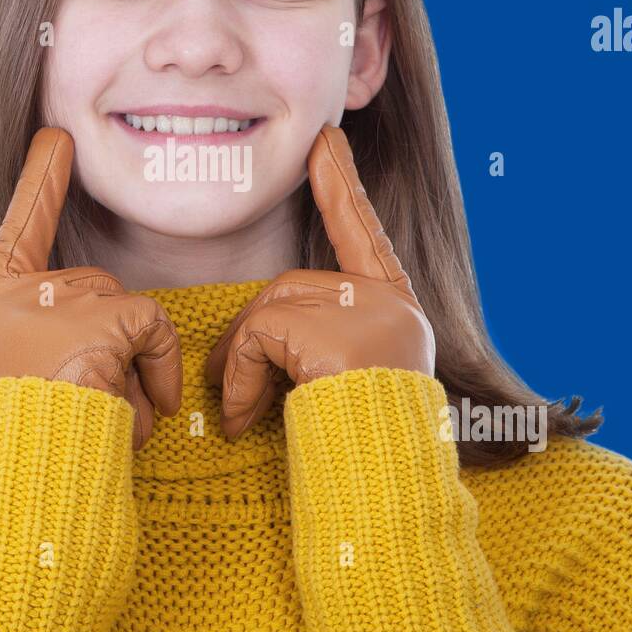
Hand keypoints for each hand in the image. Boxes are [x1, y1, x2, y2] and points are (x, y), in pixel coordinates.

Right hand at [0, 126, 183, 449]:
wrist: (24, 485)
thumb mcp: (16, 387)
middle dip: (112, 346)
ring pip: (126, 316)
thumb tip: (113, 328)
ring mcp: (53, 302)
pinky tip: (135, 408)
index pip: (17, 231)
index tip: (56, 139)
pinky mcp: (97, 318)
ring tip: (93, 418)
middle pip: (96, 291)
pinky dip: (157, 369)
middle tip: (86, 404)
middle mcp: (12, 297)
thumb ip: (47, 343)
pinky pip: (153, 329)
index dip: (39, 183)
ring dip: (128, 372)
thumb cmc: (24, 449)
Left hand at [204, 123, 435, 439]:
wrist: (383, 490)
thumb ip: (317, 339)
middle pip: (291, 287)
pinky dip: (237, 376)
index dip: (340, 186)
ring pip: (270, 309)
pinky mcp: (337, 333)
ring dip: (242, 363)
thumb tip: (257, 333)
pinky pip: (260, 336)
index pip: (362, 232)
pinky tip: (241, 419)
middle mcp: (392, 302)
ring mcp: (369, 313)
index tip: (324, 140)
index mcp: (399, 308)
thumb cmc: (361, 448)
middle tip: (232, 393)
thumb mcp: (344, 382)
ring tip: (240, 415)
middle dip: (252, 337)